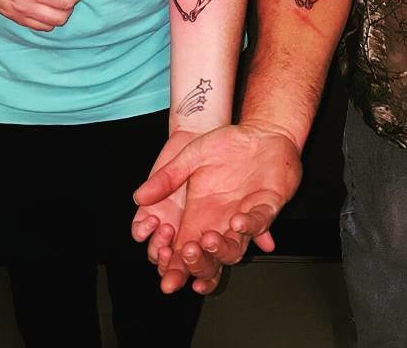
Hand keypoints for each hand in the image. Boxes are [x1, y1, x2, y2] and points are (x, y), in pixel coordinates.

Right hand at [134, 122, 301, 292]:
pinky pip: (260, 222)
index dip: (175, 266)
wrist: (256, 131)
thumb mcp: (188, 157)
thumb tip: (139, 198)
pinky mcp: (267, 206)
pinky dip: (250, 225)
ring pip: (234, 250)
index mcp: (199, 214)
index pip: (184, 251)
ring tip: (209, 240)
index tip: (167, 273)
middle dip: (197, 265)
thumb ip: (166, 178)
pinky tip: (238, 221)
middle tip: (188, 254)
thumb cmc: (224, 144)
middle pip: (208, 259)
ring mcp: (244, 217)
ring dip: (221, 250)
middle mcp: (220, 221)